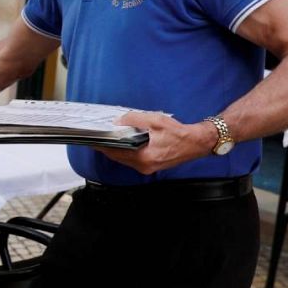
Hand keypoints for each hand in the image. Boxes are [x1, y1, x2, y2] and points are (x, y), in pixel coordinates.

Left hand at [96, 112, 215, 174]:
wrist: (196, 143)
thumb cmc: (178, 132)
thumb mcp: (154, 120)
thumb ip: (134, 120)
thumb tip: (118, 121)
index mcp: (144, 157)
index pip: (115, 152)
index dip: (102, 145)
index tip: (92, 139)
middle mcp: (144, 166)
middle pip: (117, 157)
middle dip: (107, 146)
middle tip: (98, 136)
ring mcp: (147, 168)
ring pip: (124, 159)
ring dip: (116, 148)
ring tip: (108, 137)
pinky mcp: (151, 165)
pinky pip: (132, 159)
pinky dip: (126, 150)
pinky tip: (123, 141)